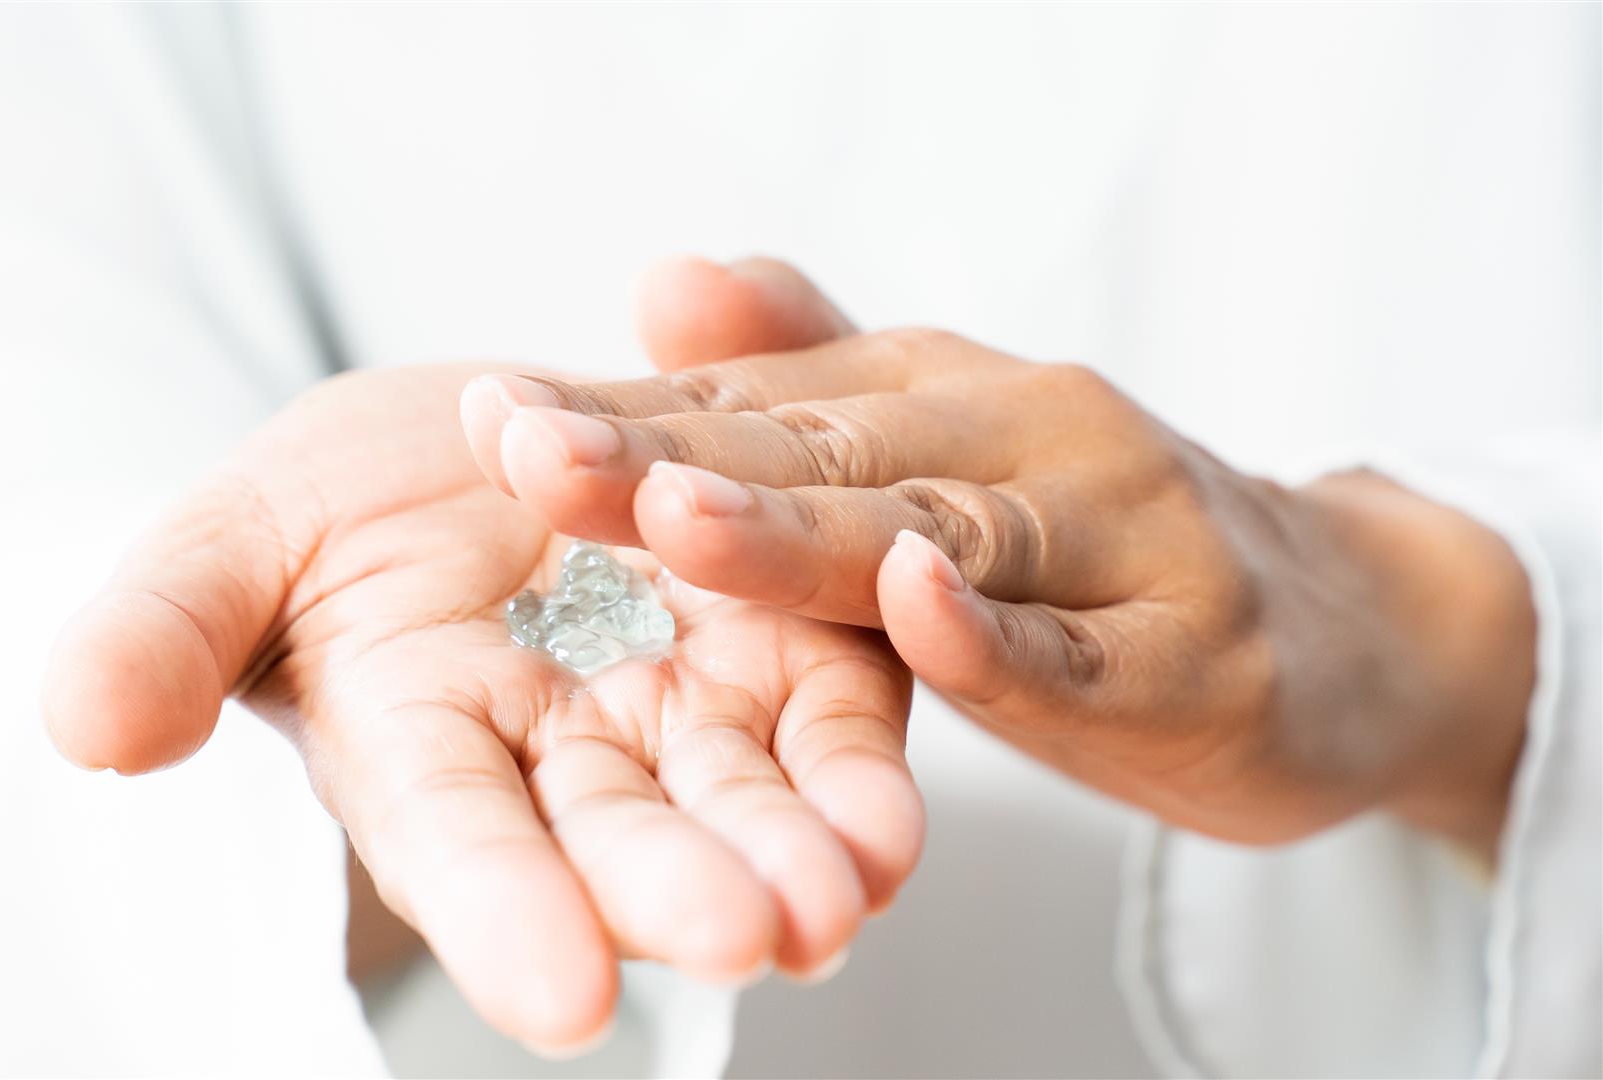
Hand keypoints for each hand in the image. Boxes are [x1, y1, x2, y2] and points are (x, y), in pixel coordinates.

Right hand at [41, 259, 922, 1053]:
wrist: (499, 442)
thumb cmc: (348, 508)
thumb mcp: (242, 539)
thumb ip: (173, 626)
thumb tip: (87, 727)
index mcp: (429, 744)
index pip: (460, 841)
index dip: (503, 913)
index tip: (556, 994)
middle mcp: (569, 755)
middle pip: (627, 835)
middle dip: (683, 888)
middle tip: (750, 936)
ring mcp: (690, 708)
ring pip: (749, 793)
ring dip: (802, 846)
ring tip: (849, 892)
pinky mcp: (788, 648)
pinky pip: (835, 712)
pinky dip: (863, 760)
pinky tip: (899, 815)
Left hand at [469, 302, 1534, 861]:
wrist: (1336, 621)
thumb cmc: (1098, 548)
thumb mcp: (945, 452)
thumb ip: (814, 377)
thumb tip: (665, 283)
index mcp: (935, 402)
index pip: (754, 406)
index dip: (617, 416)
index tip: (485, 417)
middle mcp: (1020, 438)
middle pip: (824, 451)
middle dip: (666, 457)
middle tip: (523, 449)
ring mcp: (1117, 538)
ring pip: (943, 530)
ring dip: (806, 530)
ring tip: (679, 516)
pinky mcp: (1196, 655)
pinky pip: (1085, 653)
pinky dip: (1000, 638)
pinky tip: (925, 607)